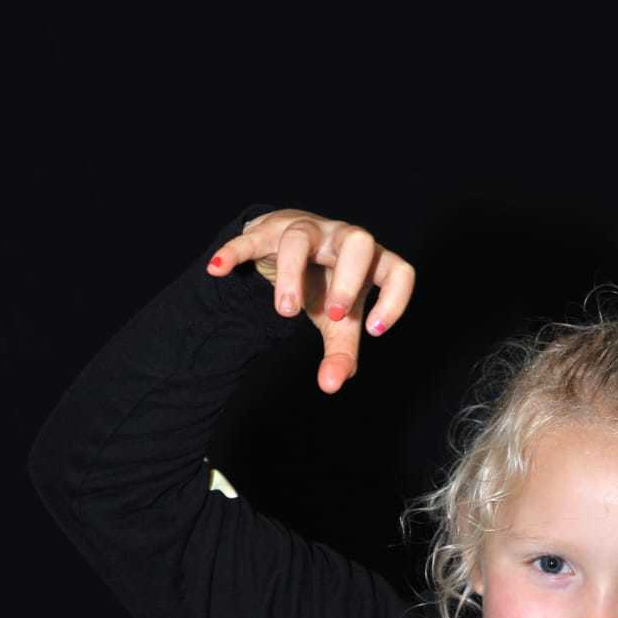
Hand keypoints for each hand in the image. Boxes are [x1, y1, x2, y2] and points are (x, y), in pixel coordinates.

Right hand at [206, 208, 414, 393]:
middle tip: (332, 317)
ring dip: (292, 275)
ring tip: (286, 313)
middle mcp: (344, 239)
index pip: (399, 271)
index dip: (394, 300)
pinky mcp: (269, 231)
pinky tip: (218, 270)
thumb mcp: (337, 323)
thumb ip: (341, 353)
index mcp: (370, 263)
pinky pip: (251, 238)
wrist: (293, 250)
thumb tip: (331, 386)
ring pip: (300, 239)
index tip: (373, 331)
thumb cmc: (325, 288)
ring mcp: (308, 231)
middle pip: (359, 242)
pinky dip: (235, 253)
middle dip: (348, 281)